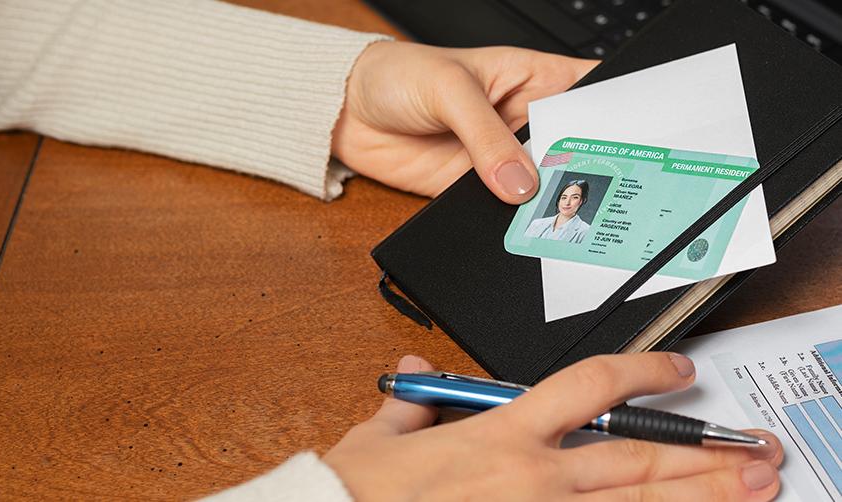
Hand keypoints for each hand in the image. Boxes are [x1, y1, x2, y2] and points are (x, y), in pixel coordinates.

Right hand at [324, 353, 782, 500]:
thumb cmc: (360, 494)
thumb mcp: (381, 437)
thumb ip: (415, 400)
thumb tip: (420, 371)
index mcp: (501, 434)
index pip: (589, 386)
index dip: (644, 371)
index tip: (678, 369)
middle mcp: (532, 476)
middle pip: (637, 457)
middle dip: (704, 454)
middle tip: (756, 450)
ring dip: (698, 497)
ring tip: (752, 490)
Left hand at [331, 42, 597, 202]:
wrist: (347, 112)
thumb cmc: (398, 75)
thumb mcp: (451, 91)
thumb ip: (487, 136)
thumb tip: (519, 181)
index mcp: (531, 79)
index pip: (588, 91)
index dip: (613, 113)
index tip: (634, 138)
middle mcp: (522, 120)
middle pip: (572, 148)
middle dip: (585, 167)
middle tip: (598, 186)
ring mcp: (500, 159)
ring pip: (541, 185)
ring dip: (547, 199)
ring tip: (558, 210)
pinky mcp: (474, 190)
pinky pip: (503, 211)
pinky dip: (513, 221)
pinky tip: (518, 223)